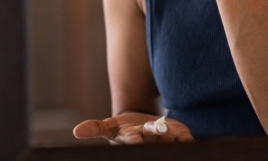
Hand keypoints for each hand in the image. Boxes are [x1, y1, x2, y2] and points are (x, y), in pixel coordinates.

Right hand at [73, 112, 193, 143]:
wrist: (142, 127)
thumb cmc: (123, 128)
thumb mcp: (109, 127)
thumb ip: (95, 128)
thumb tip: (77, 131)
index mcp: (132, 138)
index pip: (133, 141)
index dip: (136, 141)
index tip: (136, 140)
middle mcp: (149, 141)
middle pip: (153, 137)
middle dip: (157, 133)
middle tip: (159, 129)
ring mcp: (164, 139)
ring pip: (170, 137)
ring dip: (173, 136)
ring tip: (175, 134)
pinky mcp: (178, 134)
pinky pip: (185, 138)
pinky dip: (187, 139)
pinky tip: (190, 140)